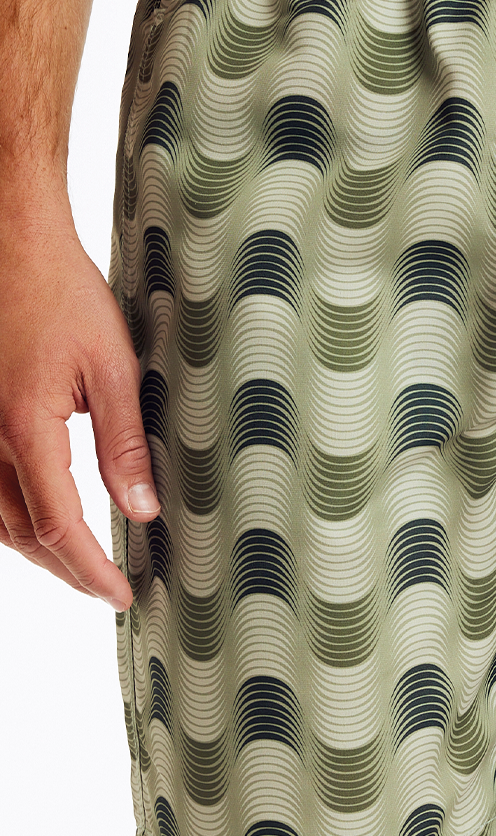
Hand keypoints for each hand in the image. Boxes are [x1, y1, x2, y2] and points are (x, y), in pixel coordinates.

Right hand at [0, 200, 159, 608]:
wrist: (9, 241)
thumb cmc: (61, 291)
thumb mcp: (112, 366)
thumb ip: (125, 444)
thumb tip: (142, 511)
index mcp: (25, 428)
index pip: (57, 527)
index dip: (89, 571)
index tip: (119, 594)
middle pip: (20, 534)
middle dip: (66, 570)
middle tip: (107, 587)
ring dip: (36, 549)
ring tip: (81, 564)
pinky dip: (11, 517)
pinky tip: (39, 520)